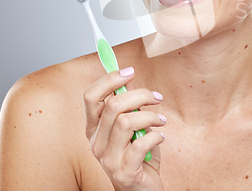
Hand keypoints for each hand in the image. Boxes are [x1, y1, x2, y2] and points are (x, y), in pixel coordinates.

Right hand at [83, 67, 165, 190]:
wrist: (142, 190)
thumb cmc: (138, 154)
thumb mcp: (132, 126)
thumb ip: (128, 106)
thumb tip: (129, 79)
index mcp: (94, 128)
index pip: (90, 96)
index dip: (110, 79)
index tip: (130, 71)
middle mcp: (95, 143)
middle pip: (112, 105)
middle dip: (140, 95)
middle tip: (157, 97)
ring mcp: (107, 159)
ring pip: (126, 121)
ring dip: (150, 116)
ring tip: (160, 121)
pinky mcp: (123, 172)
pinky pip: (141, 143)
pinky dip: (155, 135)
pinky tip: (160, 137)